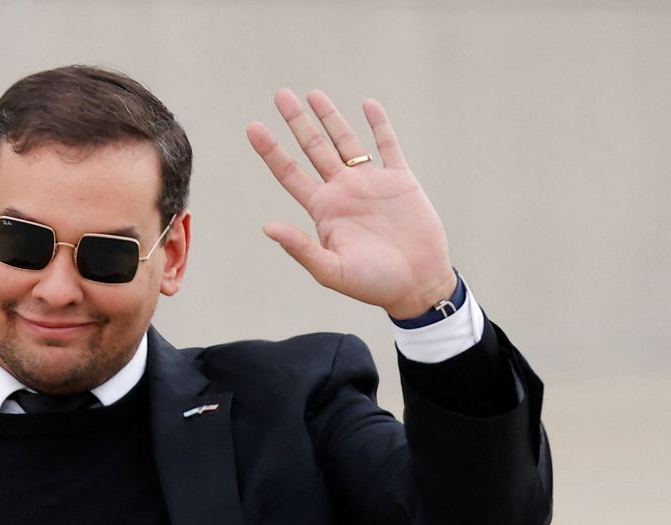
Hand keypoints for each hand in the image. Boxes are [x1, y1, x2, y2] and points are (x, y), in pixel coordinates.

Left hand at [247, 89, 455, 319]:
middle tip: (281, 95)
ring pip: (346, 141)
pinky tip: (368, 105)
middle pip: (314, 148)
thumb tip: (268, 227)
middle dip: (297, 122)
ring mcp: (370, 183)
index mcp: (323, 210)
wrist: (417, 284)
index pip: (289, 173)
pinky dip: (379, 125)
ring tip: (313, 94)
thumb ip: (301, 248)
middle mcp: (343, 191)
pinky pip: (388, 146)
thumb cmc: (372, 284)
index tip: (253, 127)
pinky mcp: (400, 181)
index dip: (271, 150)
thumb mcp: (331, 270)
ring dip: (330, 117)